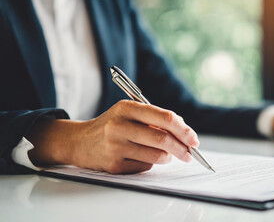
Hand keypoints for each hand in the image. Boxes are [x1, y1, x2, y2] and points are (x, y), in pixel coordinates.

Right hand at [27, 100, 198, 173]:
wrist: (79, 141)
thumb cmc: (112, 125)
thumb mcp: (130, 113)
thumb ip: (155, 119)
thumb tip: (184, 132)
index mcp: (127, 108)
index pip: (164, 118)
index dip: (184, 129)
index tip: (194, 139)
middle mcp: (119, 126)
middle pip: (163, 139)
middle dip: (182, 148)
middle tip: (190, 153)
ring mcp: (115, 146)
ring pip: (156, 156)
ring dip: (168, 157)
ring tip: (167, 155)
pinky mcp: (113, 165)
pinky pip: (144, 166)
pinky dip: (151, 163)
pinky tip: (143, 157)